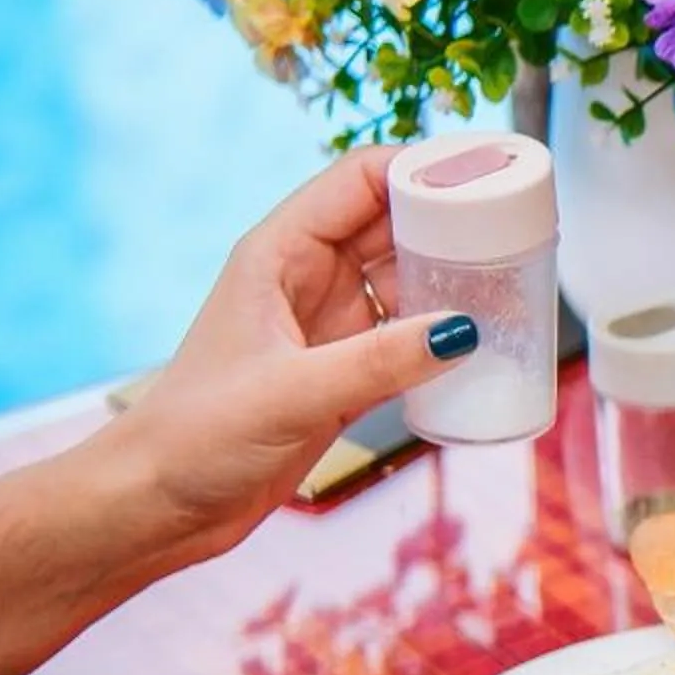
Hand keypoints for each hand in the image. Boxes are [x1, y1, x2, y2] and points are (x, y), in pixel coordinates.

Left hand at [111, 149, 473, 562]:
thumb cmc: (194, 438)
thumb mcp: (291, 393)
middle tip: (517, 233)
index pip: (359, 181)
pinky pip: (409, 339)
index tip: (482, 175)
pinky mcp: (345, 373)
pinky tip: (483, 347)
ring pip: (407, 281)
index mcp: (278, 254)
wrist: (158, 506)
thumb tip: (462, 331)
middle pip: (394, 225)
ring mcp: (328, 326)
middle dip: (453, 223)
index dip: (420, 168)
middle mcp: (307, 279)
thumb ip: (378, 362)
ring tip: (514, 285)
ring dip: (456, 282)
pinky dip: (445, 339)